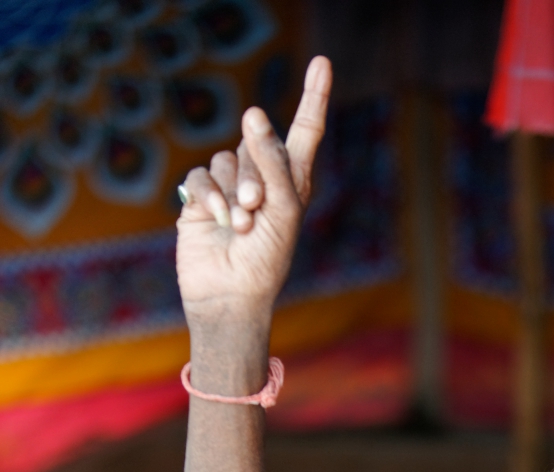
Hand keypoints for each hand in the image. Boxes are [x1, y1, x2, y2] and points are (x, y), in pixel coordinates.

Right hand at [176, 56, 331, 323]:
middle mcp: (262, 179)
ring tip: (242, 223)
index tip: (322, 63)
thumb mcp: (283, 210)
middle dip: (256, 174)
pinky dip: (210, 193)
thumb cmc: (267, 261)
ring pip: (227, 157)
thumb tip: (252, 113)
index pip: (304, 131)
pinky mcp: (201, 198)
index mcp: (293, 183)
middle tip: (257, 208)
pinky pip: (201, 173)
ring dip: (233, 189)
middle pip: (256, 144)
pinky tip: (218, 218)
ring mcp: (230, 187)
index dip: (313, 98)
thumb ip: (271, 161)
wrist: (231, 296)